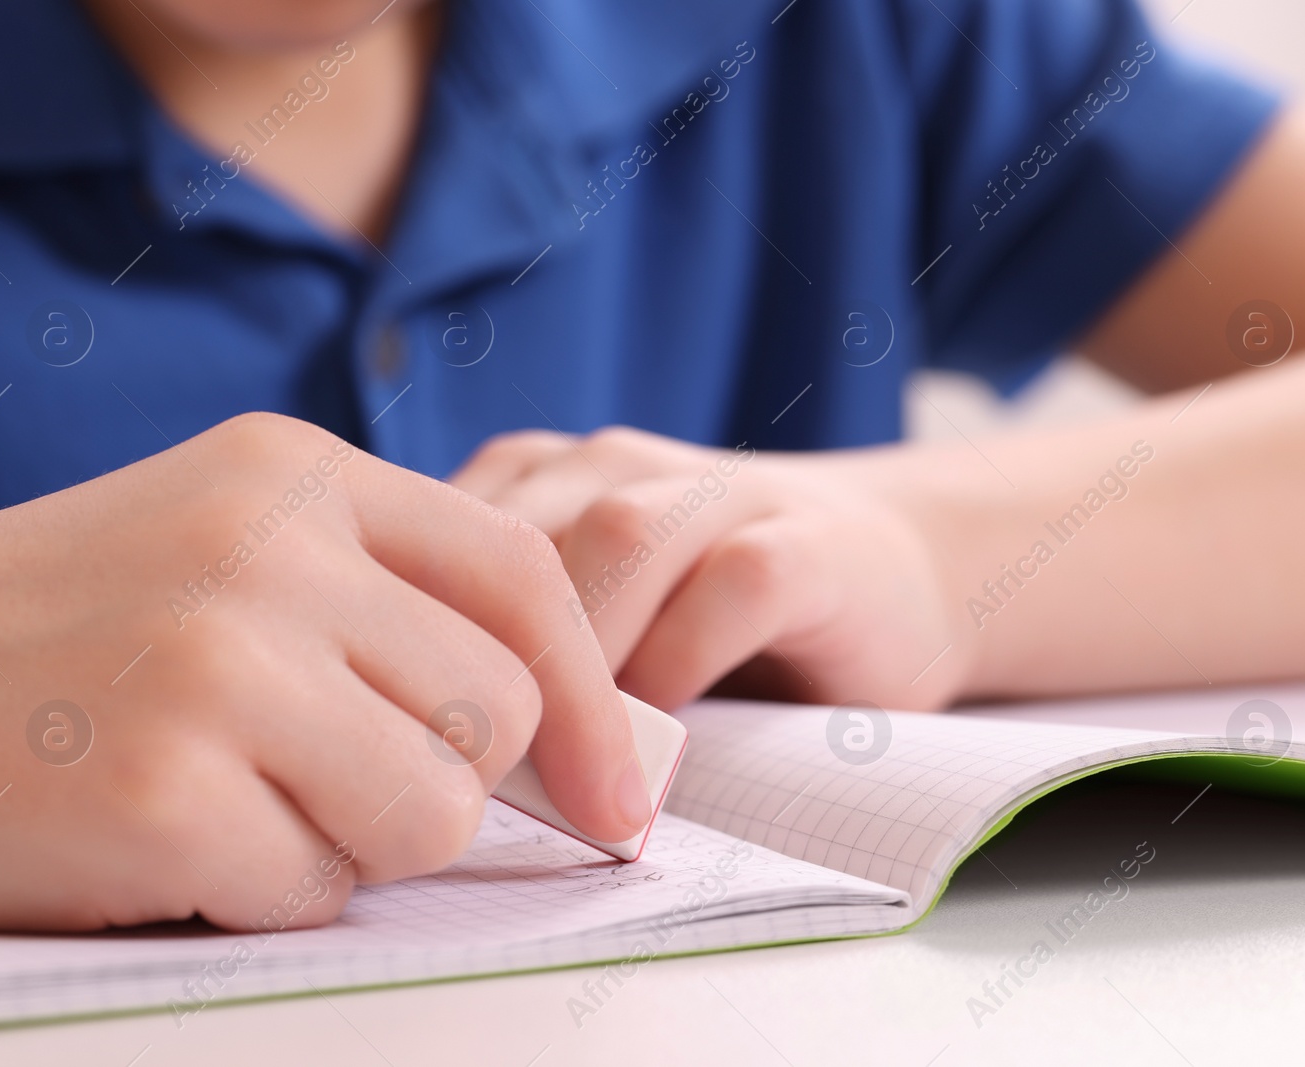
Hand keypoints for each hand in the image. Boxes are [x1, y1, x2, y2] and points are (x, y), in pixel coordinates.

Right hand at [0, 413, 649, 932]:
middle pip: (494, 708)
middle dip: (441, 777)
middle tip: (326, 778)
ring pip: (433, 811)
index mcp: (296, 473)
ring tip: (235, 799)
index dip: (591, 694)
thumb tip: (573, 732)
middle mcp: (269, 551)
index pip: (522, 576)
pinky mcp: (163, 794)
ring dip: (353, 840)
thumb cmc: (54, 632)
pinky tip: (160, 838)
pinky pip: (314, 890)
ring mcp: (218, 667)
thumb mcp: (226, 550)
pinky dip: (257, 891)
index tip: (619, 790)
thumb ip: (388, 607)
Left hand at [450, 427, 960, 711]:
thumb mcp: (601, 621)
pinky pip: (734, 582)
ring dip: (583, 659)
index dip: (415, 631)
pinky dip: (687, 658)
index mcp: (552, 480)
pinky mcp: (810, 542)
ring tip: (569, 762)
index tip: (408, 729)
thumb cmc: (717, 618)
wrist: (897, 564)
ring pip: (618, 538)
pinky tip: (673, 731)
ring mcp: (723, 494)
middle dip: (490, 656)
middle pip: (520, 534)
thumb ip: (521, 651)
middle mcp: (625, 468)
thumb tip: (428, 750)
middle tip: (478, 768)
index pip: (443, 534)